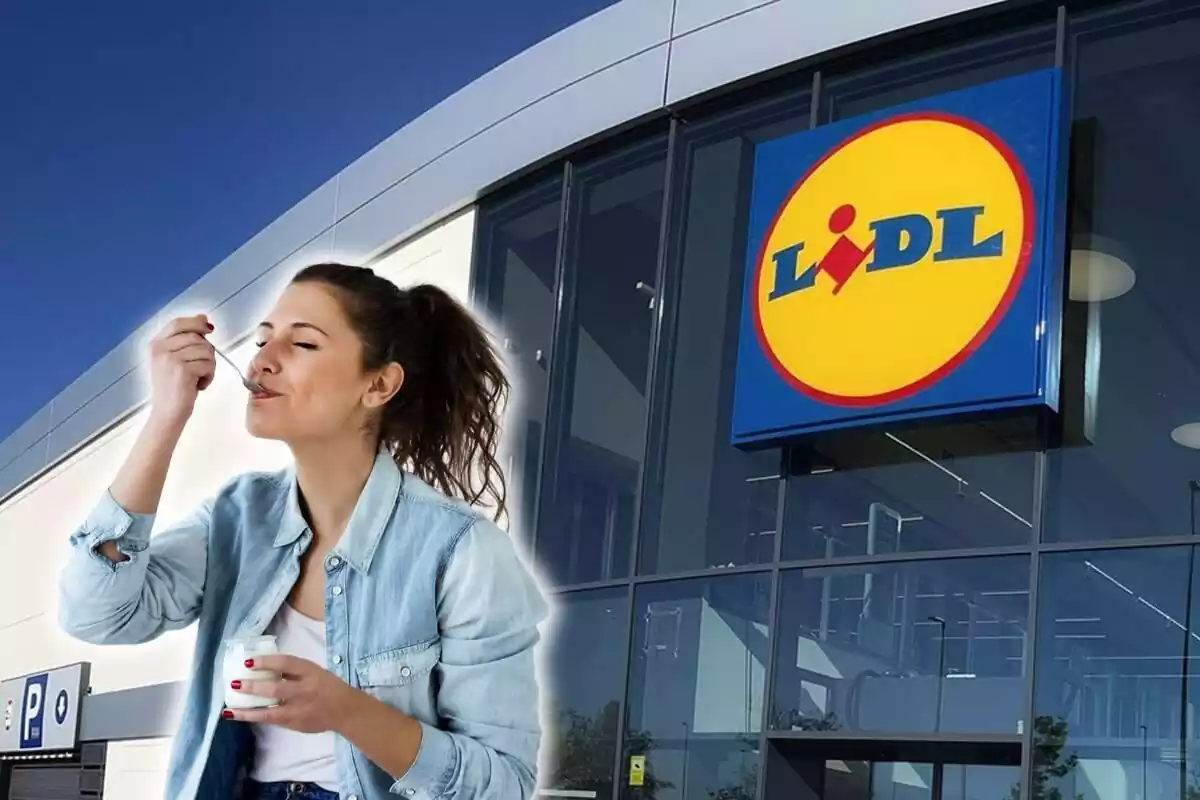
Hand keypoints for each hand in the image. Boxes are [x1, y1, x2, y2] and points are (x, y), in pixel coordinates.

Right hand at [147, 314, 215, 425]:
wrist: (167, 412)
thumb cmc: (174, 387)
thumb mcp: (174, 359)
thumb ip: (186, 339)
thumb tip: (204, 318)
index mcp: (156, 344)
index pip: (178, 323)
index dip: (196, 323)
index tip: (209, 329)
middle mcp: (160, 349)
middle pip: (197, 337)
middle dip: (207, 352)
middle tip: (201, 368)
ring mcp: (170, 359)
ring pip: (206, 351)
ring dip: (209, 366)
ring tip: (198, 378)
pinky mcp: (182, 370)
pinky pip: (208, 365)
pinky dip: (209, 376)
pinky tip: (199, 385)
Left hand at [222, 654, 361, 733]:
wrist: (345, 711)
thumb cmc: (327, 686)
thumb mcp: (314, 672)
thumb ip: (293, 670)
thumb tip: (264, 666)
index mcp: (311, 672)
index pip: (286, 664)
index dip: (266, 662)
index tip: (248, 662)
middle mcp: (305, 690)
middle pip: (276, 688)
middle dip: (254, 687)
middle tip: (235, 683)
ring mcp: (299, 709)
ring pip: (270, 711)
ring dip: (248, 710)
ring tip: (229, 709)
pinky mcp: (295, 723)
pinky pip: (271, 720)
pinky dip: (254, 717)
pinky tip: (239, 715)